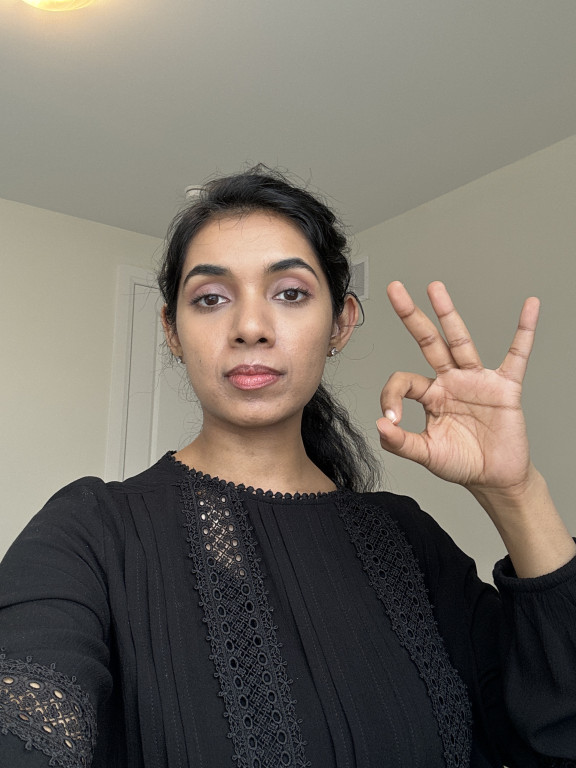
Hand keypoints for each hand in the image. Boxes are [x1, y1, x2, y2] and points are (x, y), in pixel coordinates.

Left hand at [377, 281, 539, 495]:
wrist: (494, 478)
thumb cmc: (461, 463)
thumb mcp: (425, 454)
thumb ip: (400, 442)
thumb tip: (379, 425)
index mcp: (430, 395)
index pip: (403, 380)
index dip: (390, 396)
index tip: (390, 418)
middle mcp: (451, 381)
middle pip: (428, 342)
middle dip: (412, 315)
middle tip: (395, 290)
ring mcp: (477, 380)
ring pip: (460, 341)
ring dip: (448, 313)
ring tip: (435, 288)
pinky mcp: (504, 386)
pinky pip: (517, 354)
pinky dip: (525, 331)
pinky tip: (529, 307)